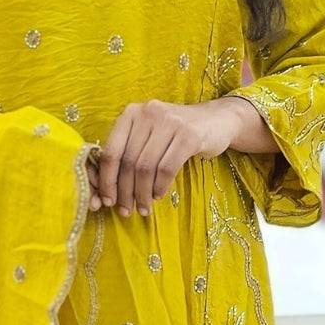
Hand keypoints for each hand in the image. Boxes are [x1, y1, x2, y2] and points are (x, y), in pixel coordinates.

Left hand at [87, 96, 278, 216]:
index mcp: (131, 113)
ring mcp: (170, 122)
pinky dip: (160, 186)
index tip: (108, 201)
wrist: (216, 120)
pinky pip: (167, 168)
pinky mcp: (189, 135)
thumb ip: (129, 150)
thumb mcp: (149, 134)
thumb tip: (109, 188)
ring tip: (143, 208)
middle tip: (126, 211)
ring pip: (146, 167)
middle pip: (129, 162)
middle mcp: (148, 113)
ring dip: (142, 193)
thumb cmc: (176, 133)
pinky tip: (158, 195)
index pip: (112, 151)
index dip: (107, 180)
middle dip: (125, 191)